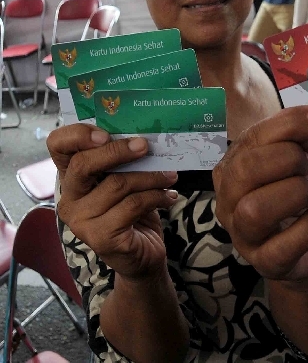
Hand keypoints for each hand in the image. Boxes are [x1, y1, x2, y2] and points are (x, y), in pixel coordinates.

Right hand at [49, 124, 178, 281]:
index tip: (106, 133)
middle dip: (119, 151)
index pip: (58, 147)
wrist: (142, 254)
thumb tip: (144, 135)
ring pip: (118, 184)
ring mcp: (82, 220)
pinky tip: (169, 197)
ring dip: (151, 177)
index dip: (76, 135)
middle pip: (84, 164)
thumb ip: (124, 161)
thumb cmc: (133, 212)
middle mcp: (69, 199)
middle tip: (146, 146)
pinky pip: (133, 205)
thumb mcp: (126, 181)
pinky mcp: (101, 237)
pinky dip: (157, 197)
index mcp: (72, 178)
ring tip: (170, 177)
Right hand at [213, 105, 307, 283]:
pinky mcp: (264, 261)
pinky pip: (281, 247)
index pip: (253, 138)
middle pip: (246, 171)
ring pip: (254, 210)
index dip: (289, 126)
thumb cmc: (291, 197)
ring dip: (295, 193)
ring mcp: (242, 234)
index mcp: (232, 167)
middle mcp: (228, 200)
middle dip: (288, 160)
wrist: (301, 249)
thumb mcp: (293, 161)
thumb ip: (298, 136)